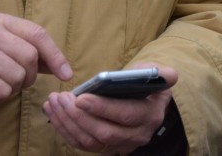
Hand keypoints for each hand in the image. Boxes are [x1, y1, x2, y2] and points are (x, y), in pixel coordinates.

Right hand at [0, 11, 71, 108]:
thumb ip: (24, 49)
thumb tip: (58, 64)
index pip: (37, 34)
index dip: (55, 55)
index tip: (66, 73)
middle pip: (30, 57)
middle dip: (29, 77)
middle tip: (15, 82)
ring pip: (18, 76)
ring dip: (12, 88)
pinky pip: (1, 91)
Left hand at [44, 64, 178, 153]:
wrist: (146, 102)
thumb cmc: (147, 82)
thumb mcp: (158, 74)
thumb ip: (162, 73)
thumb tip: (168, 74)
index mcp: (150, 116)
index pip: (125, 115)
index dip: (102, 108)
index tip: (81, 97)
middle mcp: (136, 136)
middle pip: (104, 133)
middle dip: (79, 116)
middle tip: (61, 97)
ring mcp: (120, 145)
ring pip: (89, 141)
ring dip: (67, 123)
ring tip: (54, 102)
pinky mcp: (104, 148)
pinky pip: (81, 144)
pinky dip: (65, 129)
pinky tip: (53, 112)